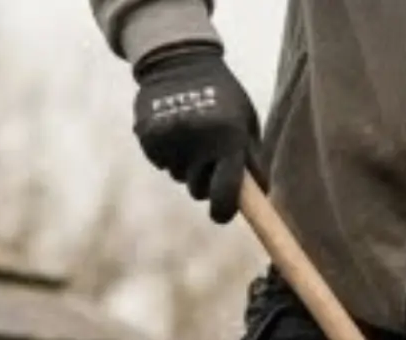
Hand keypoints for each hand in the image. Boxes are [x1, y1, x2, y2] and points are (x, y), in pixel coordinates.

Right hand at [132, 44, 259, 223]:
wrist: (180, 60)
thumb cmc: (224, 96)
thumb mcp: (246, 122)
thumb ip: (252, 160)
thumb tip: (258, 200)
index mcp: (228, 138)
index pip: (226, 191)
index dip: (223, 210)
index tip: (220, 214)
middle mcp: (198, 140)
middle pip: (198, 189)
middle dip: (204, 182)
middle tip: (208, 157)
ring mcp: (170, 138)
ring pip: (178, 176)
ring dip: (185, 165)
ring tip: (191, 135)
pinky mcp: (147, 135)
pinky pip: (160, 162)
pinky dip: (166, 153)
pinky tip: (173, 129)